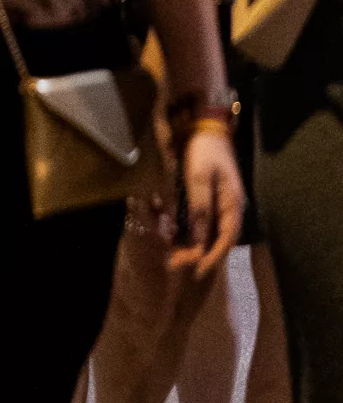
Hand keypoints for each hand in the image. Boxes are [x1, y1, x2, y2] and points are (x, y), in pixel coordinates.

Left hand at [159, 127, 243, 278]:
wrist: (206, 130)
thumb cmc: (204, 152)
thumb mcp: (198, 179)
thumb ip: (199, 208)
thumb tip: (198, 239)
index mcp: (232, 205)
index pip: (225, 240)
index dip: (212, 258)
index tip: (197, 272)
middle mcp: (229, 208)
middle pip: (215, 239)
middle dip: (196, 254)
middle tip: (173, 265)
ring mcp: (220, 204)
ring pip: (206, 232)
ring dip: (190, 244)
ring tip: (170, 256)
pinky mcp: (209, 199)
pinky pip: (200, 221)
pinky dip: (187, 231)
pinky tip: (172, 236)